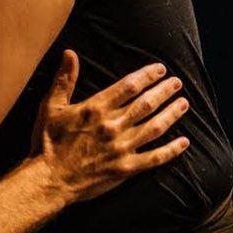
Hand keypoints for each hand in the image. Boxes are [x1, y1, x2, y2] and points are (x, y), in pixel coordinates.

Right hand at [33, 50, 189, 203]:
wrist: (49, 179)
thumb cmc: (48, 141)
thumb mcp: (51, 106)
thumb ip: (64, 79)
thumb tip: (70, 53)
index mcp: (96, 108)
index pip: (128, 86)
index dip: (147, 76)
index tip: (160, 69)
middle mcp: (113, 126)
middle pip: (146, 104)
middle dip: (164, 91)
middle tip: (178, 82)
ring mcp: (122, 148)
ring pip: (155, 128)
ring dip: (171, 114)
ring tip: (184, 104)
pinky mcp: (126, 169)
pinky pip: (154, 158)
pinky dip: (171, 150)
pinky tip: (184, 142)